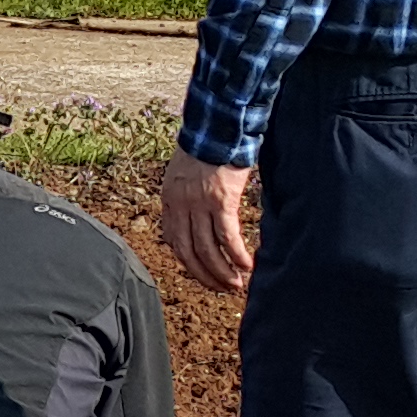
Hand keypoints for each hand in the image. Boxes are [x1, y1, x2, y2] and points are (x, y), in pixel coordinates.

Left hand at [154, 153, 255, 295]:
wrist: (216, 128)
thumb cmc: (205, 150)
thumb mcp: (183, 175)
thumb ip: (184, 198)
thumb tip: (194, 218)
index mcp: (170, 201)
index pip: (173, 241)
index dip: (188, 262)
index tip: (202, 273)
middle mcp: (181, 206)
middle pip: (189, 252)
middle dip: (205, 275)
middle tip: (221, 288)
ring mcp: (199, 205)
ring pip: (208, 249)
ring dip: (222, 271)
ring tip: (236, 284)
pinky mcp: (221, 201)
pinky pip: (227, 237)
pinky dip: (236, 255)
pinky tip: (246, 265)